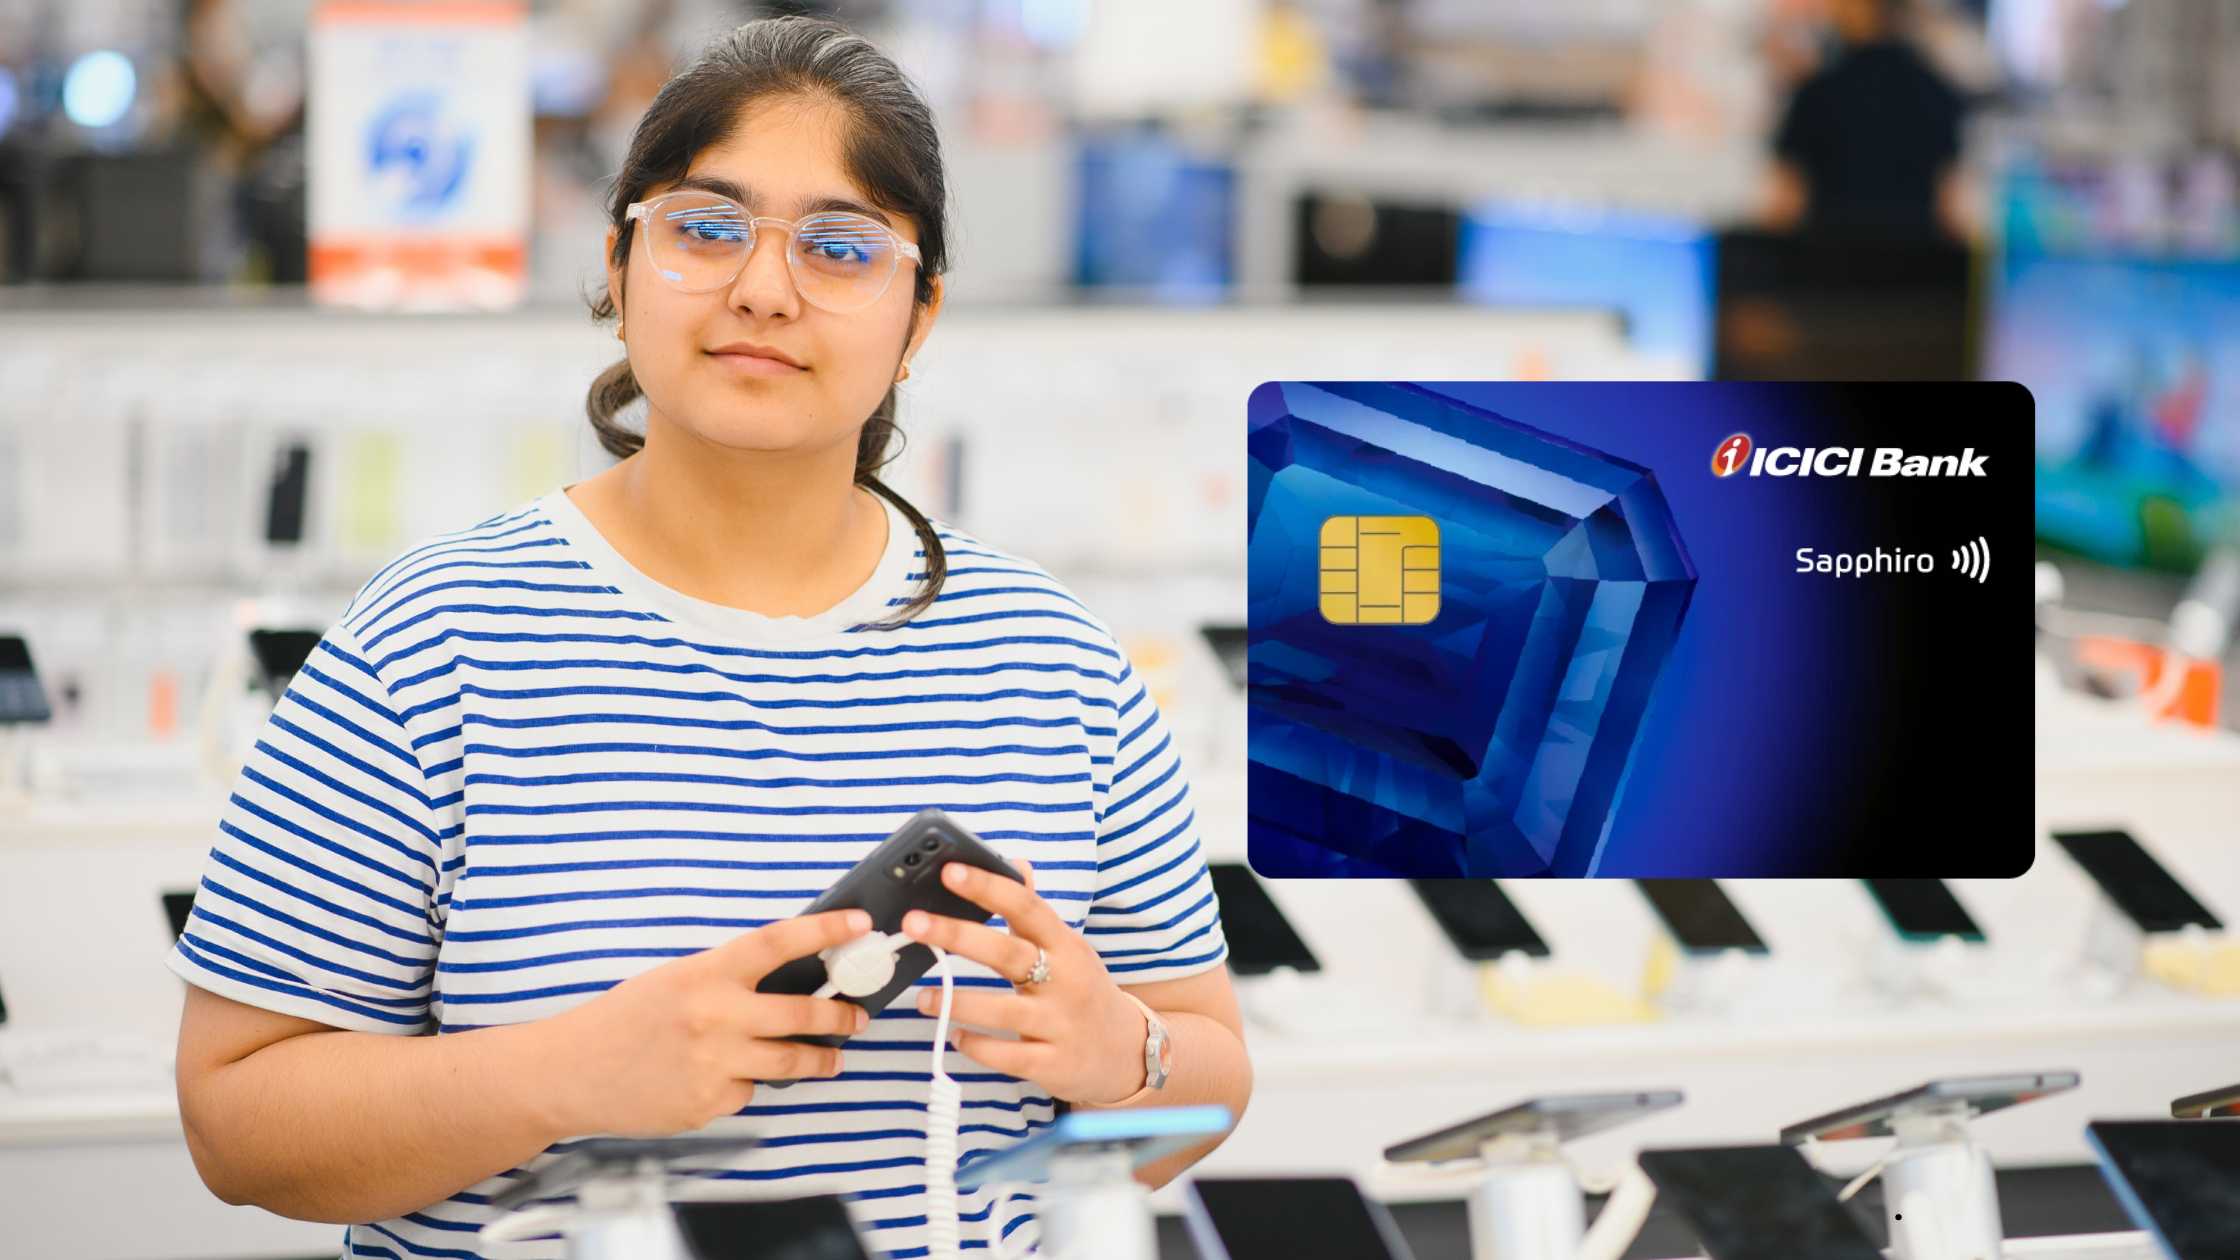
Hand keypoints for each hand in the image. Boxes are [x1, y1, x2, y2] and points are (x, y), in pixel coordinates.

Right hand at [537, 908, 876, 1136]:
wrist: (571, 1072)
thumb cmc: (624, 1019)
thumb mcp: (676, 979)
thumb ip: (727, 979)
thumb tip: (787, 979)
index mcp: (707, 973)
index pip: (779, 941)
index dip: (826, 930)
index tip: (860, 924)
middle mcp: (717, 1015)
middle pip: (803, 1013)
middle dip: (841, 1016)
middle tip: (858, 1016)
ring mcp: (715, 1063)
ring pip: (791, 1062)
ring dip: (820, 1060)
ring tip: (831, 1058)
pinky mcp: (709, 1104)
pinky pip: (748, 1092)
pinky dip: (746, 1085)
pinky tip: (724, 1079)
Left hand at [901, 859, 1149, 1105]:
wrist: (1129, 1052)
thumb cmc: (1084, 991)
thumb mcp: (1068, 948)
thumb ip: (1035, 911)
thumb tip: (1016, 862)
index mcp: (1065, 945)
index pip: (1026, 907)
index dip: (988, 887)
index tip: (950, 871)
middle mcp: (1065, 981)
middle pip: (1008, 953)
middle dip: (958, 935)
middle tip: (914, 923)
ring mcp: (1060, 1024)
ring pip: (1004, 1010)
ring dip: (958, 1001)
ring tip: (922, 998)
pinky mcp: (1052, 1063)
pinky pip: (1009, 1056)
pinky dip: (979, 1047)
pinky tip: (956, 1037)